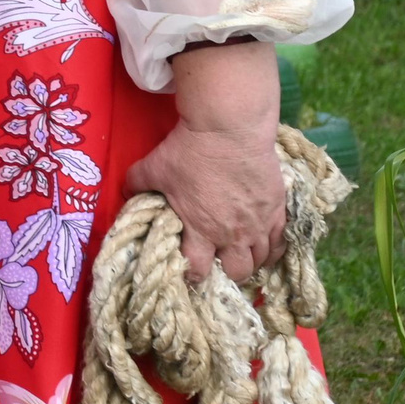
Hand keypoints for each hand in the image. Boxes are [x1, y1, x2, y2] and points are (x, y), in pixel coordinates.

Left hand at [124, 116, 286, 286]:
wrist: (229, 129)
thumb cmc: (189, 151)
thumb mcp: (154, 167)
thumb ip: (137, 184)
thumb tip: (124, 192)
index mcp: (201, 230)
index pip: (198, 270)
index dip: (192, 274)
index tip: (189, 269)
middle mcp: (233, 234)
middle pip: (237, 273)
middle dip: (226, 272)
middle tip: (219, 262)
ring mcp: (259, 223)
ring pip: (261, 260)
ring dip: (250, 261)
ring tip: (241, 254)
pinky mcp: (277, 209)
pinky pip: (280, 242)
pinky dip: (272, 249)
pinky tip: (265, 246)